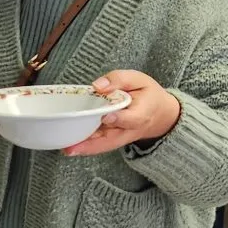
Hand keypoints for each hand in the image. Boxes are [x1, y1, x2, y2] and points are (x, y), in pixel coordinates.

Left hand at [63, 71, 181, 156]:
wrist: (160, 115)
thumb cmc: (147, 94)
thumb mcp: (138, 79)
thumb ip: (118, 79)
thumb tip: (98, 86)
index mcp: (143, 113)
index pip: (131, 119)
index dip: (119, 118)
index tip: (106, 116)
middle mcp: (131, 130)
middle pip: (113, 139)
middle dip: (93, 144)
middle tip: (73, 146)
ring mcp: (122, 138)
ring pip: (104, 145)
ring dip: (85, 148)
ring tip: (67, 149)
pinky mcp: (114, 140)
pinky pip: (100, 145)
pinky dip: (85, 147)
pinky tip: (70, 147)